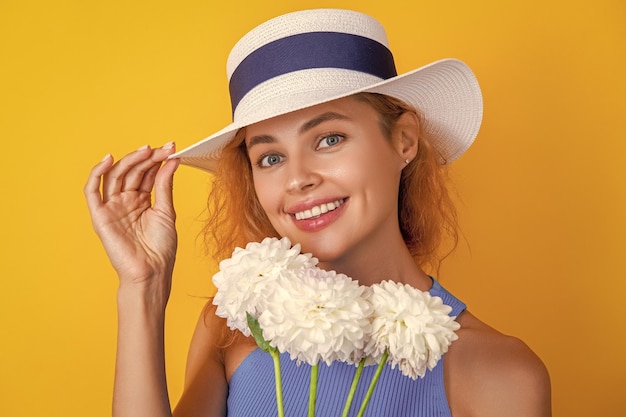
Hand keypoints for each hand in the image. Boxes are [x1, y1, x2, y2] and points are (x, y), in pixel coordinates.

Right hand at [84, 143, 179, 300]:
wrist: (151, 271)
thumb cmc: (160, 248)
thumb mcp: (166, 211)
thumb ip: (164, 185)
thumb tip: (172, 161)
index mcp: (142, 200)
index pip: (147, 173)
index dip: (157, 159)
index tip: (172, 147)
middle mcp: (125, 201)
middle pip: (132, 172)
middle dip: (147, 158)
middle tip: (163, 148)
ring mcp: (112, 207)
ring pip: (115, 176)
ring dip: (130, 160)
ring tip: (147, 151)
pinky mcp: (100, 216)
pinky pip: (92, 191)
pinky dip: (96, 173)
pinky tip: (109, 159)